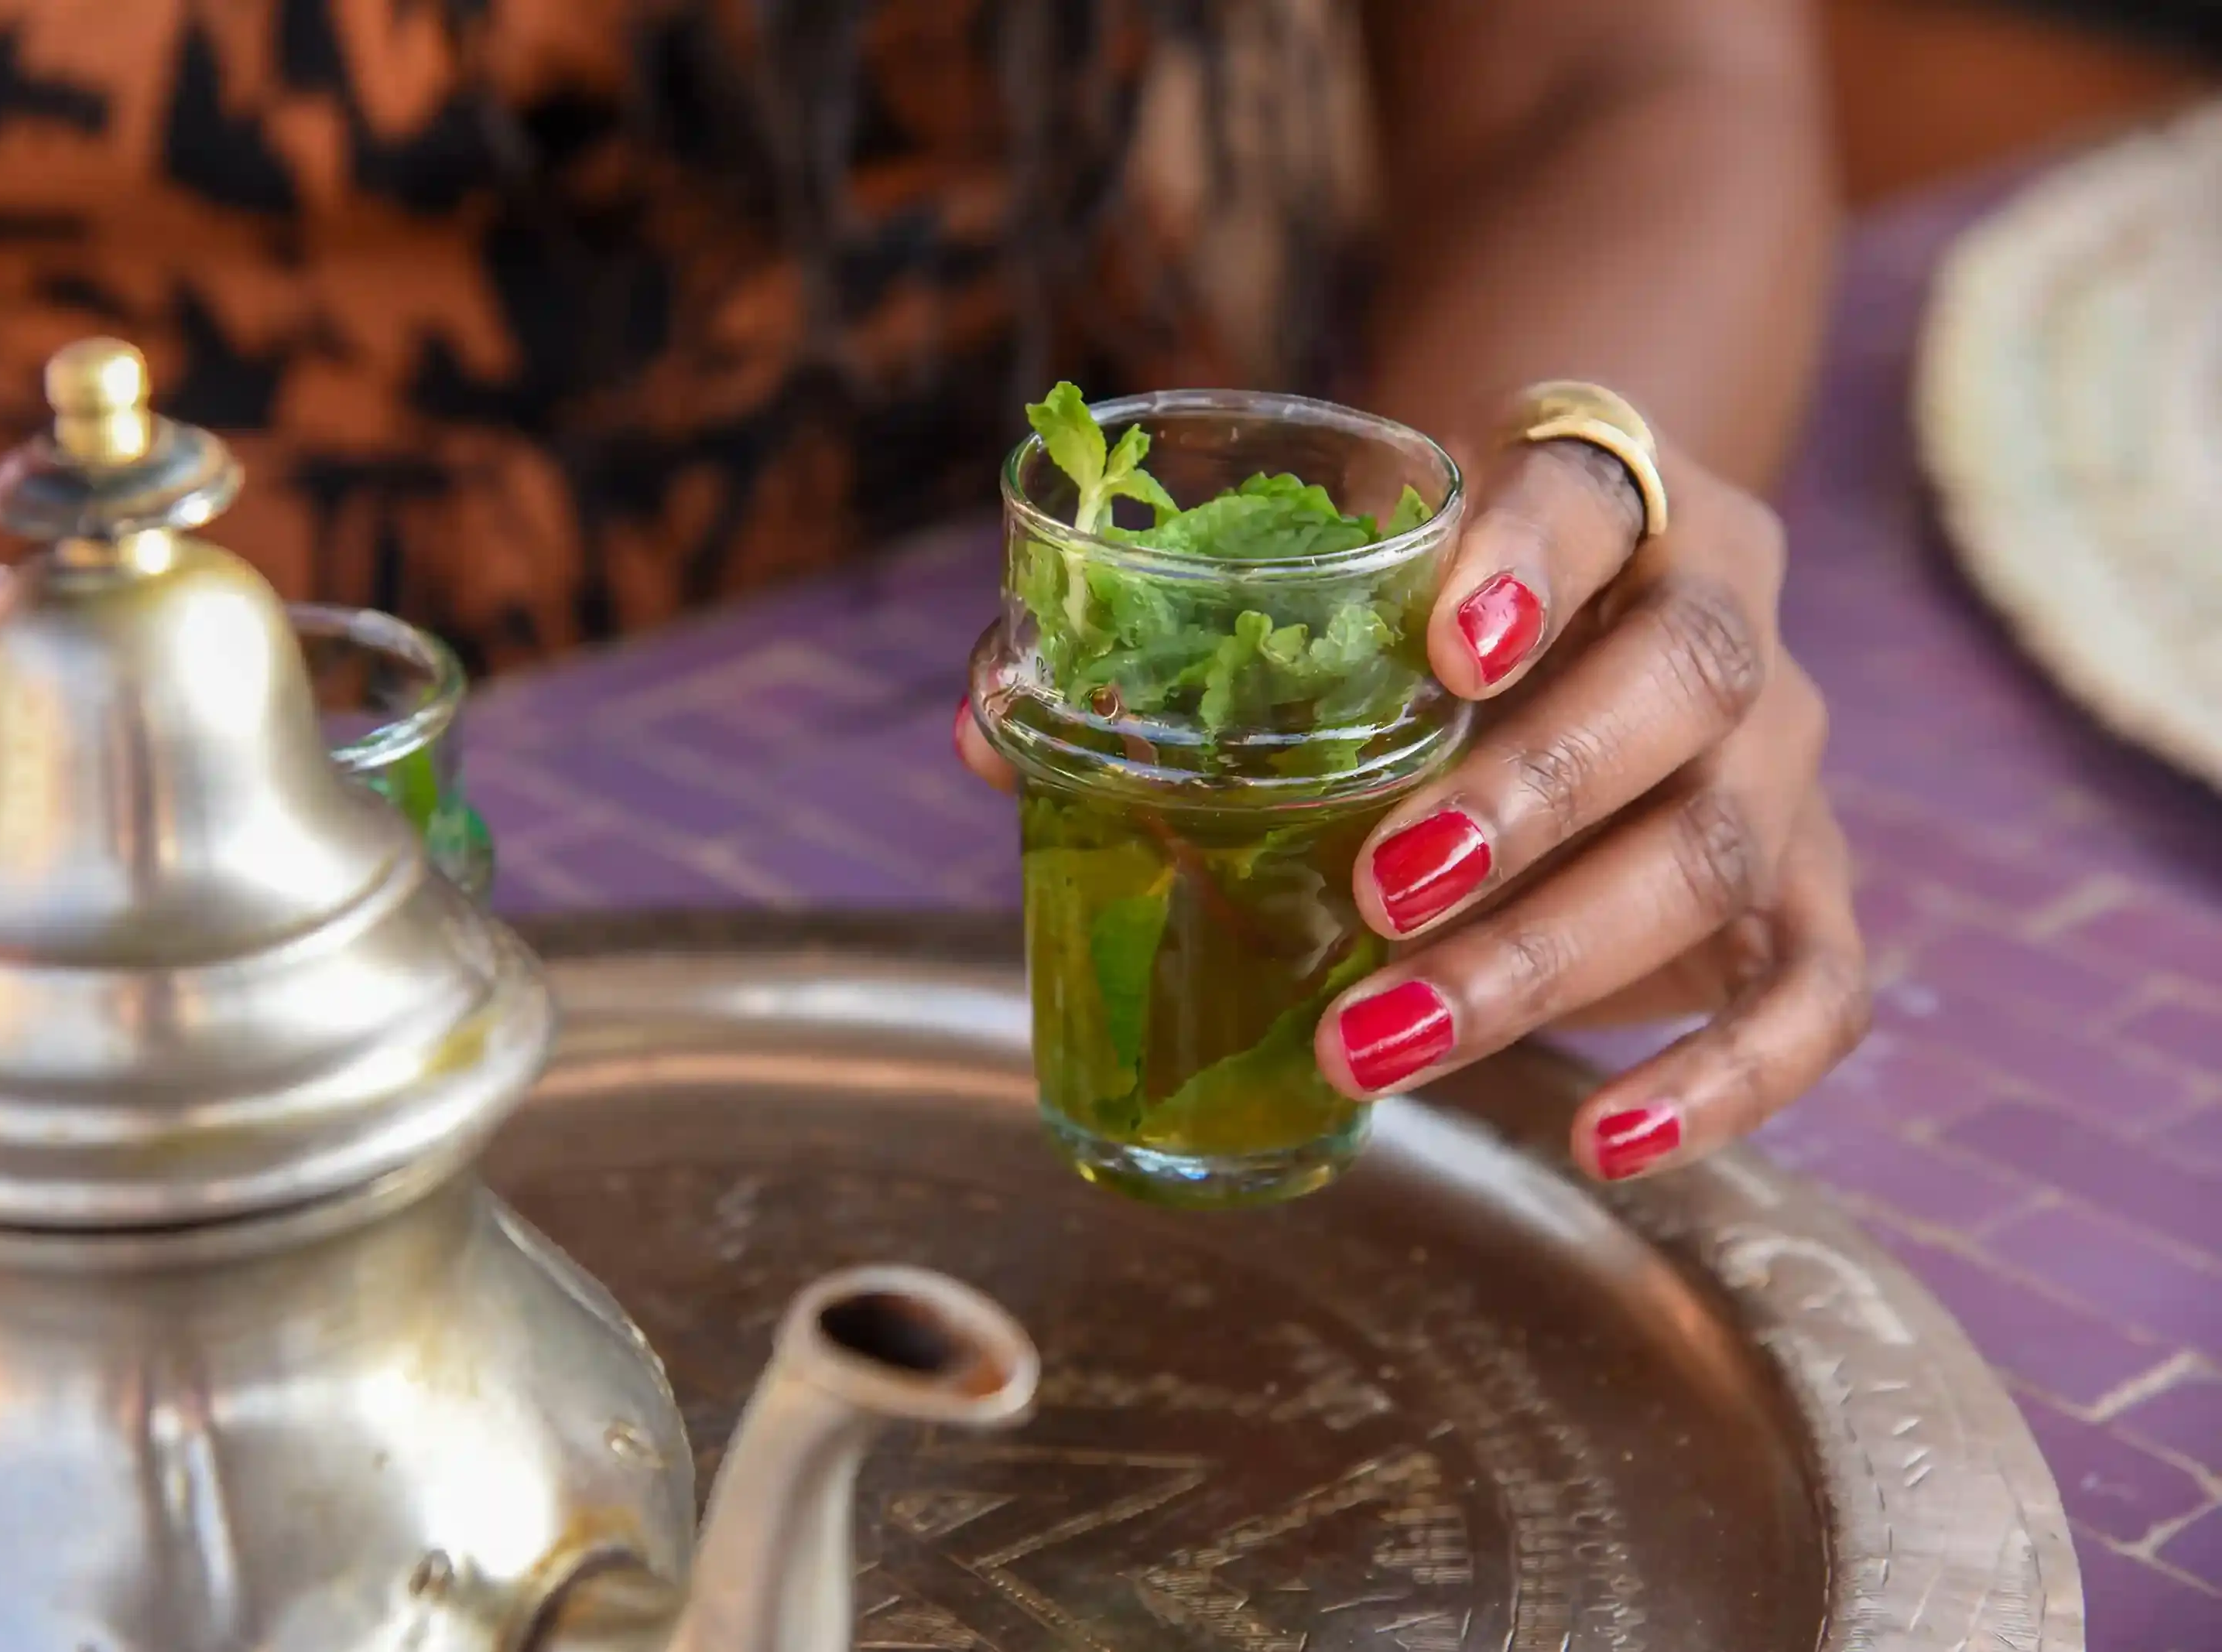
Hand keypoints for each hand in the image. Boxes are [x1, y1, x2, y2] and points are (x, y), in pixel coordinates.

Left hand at [956, 433, 1870, 1182]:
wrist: (1604, 614)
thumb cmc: (1438, 606)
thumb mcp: (1348, 581)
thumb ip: (1181, 650)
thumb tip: (982, 728)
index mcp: (1617, 493)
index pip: (1595, 491)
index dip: (1532, 559)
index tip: (1443, 645)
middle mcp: (1728, 616)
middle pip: (1685, 681)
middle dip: (1534, 793)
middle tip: (1377, 889)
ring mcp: (1785, 760)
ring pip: (1725, 848)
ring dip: (1559, 955)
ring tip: (1386, 1036)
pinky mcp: (1809, 894)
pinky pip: (1815, 995)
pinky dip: (1724, 1081)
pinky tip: (1603, 1141)